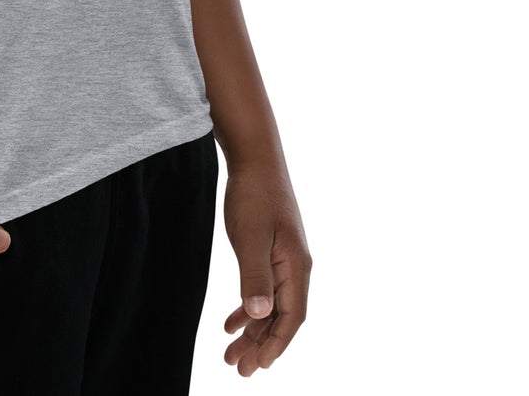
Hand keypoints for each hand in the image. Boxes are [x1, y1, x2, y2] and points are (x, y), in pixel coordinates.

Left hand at [220, 155, 310, 375]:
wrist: (255, 158)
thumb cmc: (253, 195)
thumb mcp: (250, 237)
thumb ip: (255, 276)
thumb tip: (261, 315)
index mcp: (296, 266)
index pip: (292, 318)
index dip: (276, 345)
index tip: (259, 367)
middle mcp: (296, 266)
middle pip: (281, 317)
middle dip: (261, 345)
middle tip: (238, 370)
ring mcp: (284, 258)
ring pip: (271, 305)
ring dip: (253, 330)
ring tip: (231, 353)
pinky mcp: (271, 249)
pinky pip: (264, 288)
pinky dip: (249, 307)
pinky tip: (231, 321)